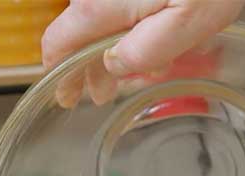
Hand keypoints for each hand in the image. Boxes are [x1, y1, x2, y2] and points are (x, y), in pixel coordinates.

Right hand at [42, 0, 244, 75]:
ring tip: (142, 64)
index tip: (68, 96)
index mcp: (100, 3)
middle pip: (79, 30)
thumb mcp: (186, 25)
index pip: (58, 43)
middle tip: (105, 92)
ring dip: (115, 41)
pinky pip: (119, 2)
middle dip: (92, 64)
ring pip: (102, 15)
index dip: (62, 75)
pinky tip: (154, 28)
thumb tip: (114, 64)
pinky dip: (130, 18)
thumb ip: (144, 51)